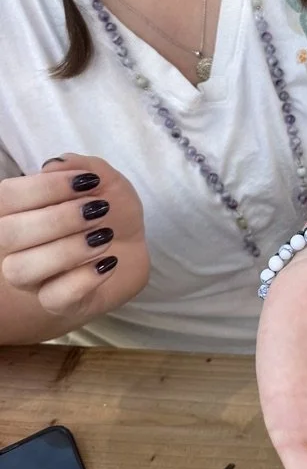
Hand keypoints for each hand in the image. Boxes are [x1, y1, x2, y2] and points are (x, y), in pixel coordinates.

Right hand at [0, 154, 149, 320]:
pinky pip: (54, 298)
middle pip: (7, 233)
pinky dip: (85, 278)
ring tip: (104, 237)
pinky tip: (108, 262)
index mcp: (18, 211)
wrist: (131, 247)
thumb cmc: (108, 211)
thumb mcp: (105, 181)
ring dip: (68, 249)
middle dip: (58, 218)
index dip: (44, 187)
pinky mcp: (56, 303)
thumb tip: (56, 165)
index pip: (5, 197)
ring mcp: (32, 279)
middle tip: (99, 211)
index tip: (88, 182)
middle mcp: (15, 246)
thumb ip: (84, 166)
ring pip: (21, 270)